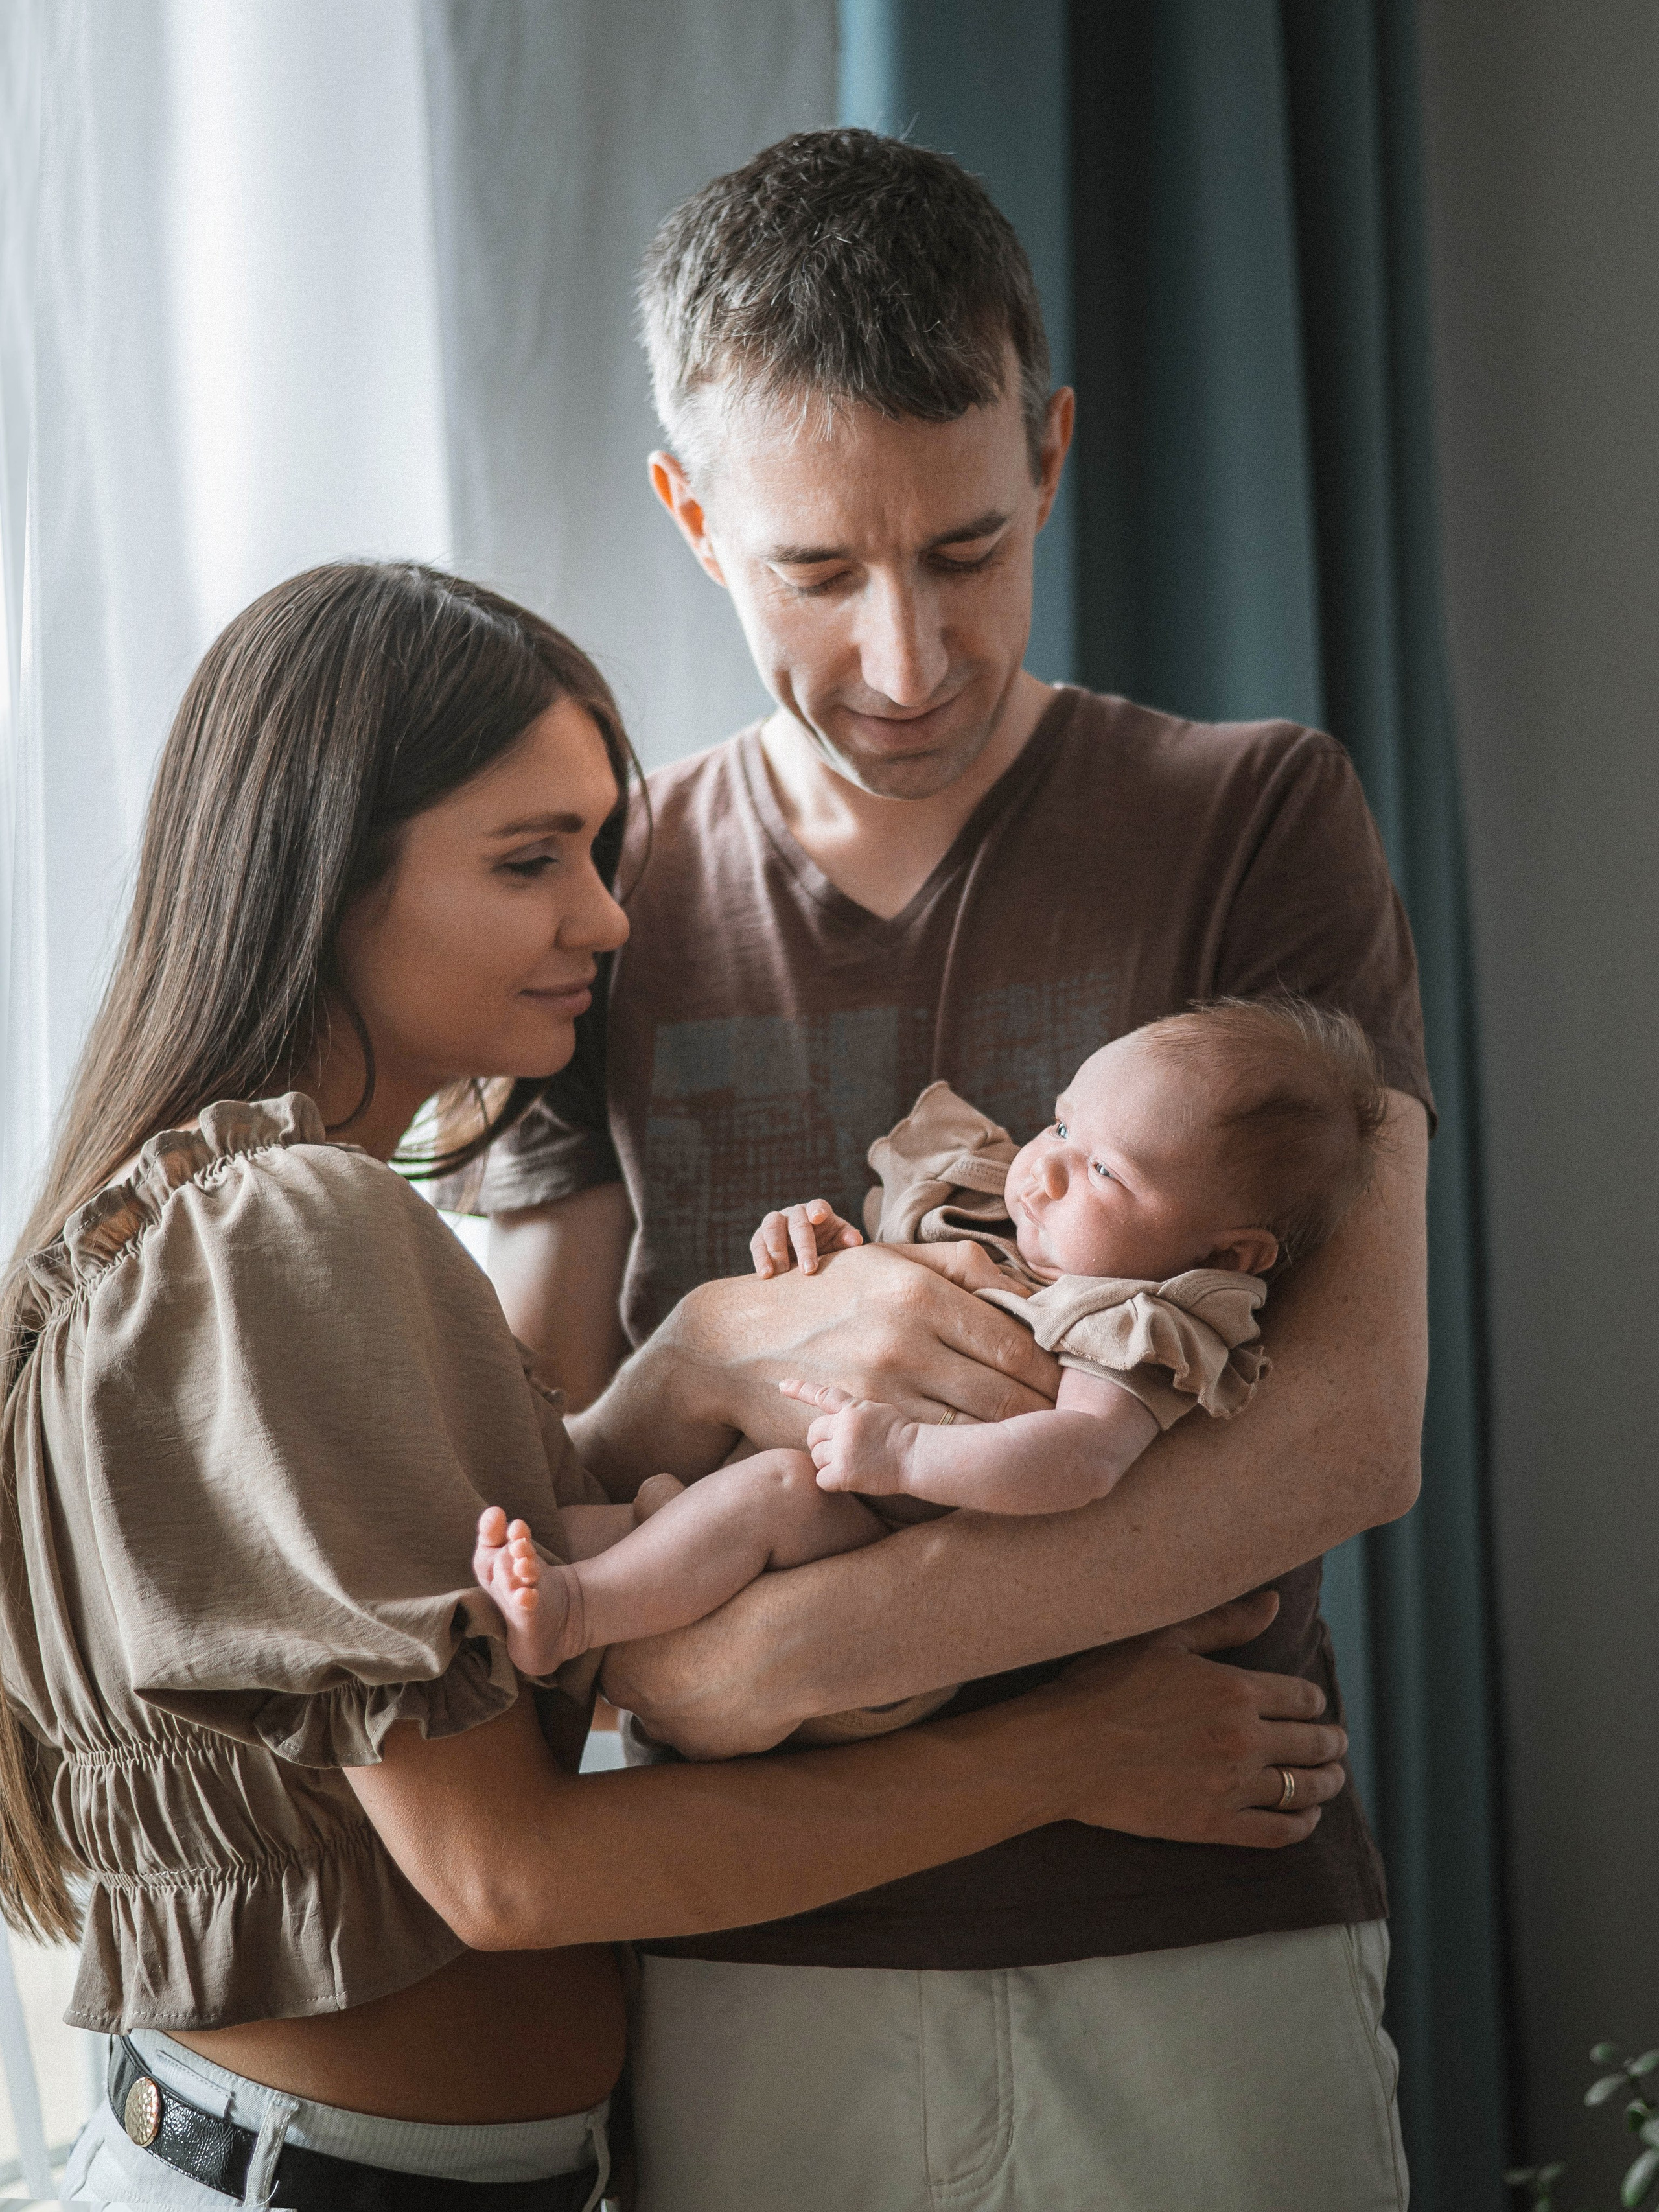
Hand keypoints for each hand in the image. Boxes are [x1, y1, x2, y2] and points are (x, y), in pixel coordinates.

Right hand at [674, 1242, 1059, 1452]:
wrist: (737, 1340)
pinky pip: (936, 1449)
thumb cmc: (828, 1293)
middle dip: (1045, 1411)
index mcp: (920, 1289)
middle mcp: (905, 1336)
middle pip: (1005, 1389)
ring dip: (1016, 1441)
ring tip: (1042, 1445)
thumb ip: (965, 1270)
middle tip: (1073, 1422)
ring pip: (977, 1426)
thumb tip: (1035, 1293)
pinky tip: (989, 1457)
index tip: (1074, 1382)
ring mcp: (882, 1386)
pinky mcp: (861, 1425)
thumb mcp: (891, 1260)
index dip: (1054, 1369)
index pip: (1015, 1341)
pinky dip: (970, 1457)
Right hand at [750, 1200, 863, 1277]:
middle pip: (797, 1223)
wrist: (804, 1253)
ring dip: (776, 1250)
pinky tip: (766, 1274)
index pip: (817, 1206)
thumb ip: (847, 1239)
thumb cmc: (826, 1244)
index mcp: (816, 1211)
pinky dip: (760, 1258)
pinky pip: (757, 1244)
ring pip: (771, 1228)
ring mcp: (776, 1222)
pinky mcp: (760, 1236)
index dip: (817, 1210)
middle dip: (803, 1246)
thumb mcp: (838, 1241)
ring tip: (782, 1271)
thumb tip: (856, 1240)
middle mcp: (795, 1213)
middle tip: (808, 1269)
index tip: (818, 1217)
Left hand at [780, 1378, 919, 1494]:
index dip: (800, 1390)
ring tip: (852, 1464)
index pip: (822, 1395)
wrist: (916, 1456)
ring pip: (816, 1457)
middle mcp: (844, 1427)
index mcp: (853, 1409)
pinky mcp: (844, 1473)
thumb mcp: (878, 1411)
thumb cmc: (903, 1435)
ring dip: (828, 1463)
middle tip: (839, 1451)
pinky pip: (821, 1479)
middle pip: (813, 1434)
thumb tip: (837, 1419)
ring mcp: (843, 1450)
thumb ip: (854, 1413)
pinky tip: (849, 1479)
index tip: (782, 1386)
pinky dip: (831, 1482)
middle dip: (821, 1443)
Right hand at [1036, 1591, 1349, 1847]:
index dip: (1314, 1702)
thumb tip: (1274, 1603)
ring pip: (1303, 1788)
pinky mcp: (1213, 1824)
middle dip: (1331, 1743)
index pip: (1303, 1698)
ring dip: (1326, 1784)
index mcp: (1235, 1689)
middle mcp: (1244, 1738)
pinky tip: (1305, 1818)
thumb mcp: (1164, 1638)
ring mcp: (1231, 1785)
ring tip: (1330, 1780)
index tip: (1312, 1706)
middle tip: (1336, 1745)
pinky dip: (1301, 1826)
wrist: (1065, 1750)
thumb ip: (1224, 1622)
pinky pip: (1277, 1832)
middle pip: (1313, 1744)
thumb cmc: (1105, 1685)